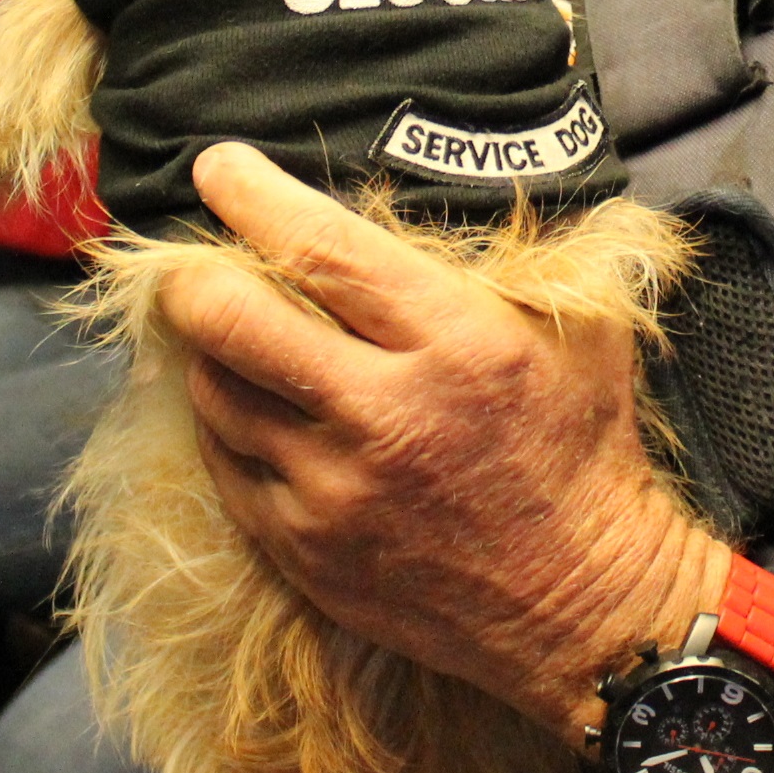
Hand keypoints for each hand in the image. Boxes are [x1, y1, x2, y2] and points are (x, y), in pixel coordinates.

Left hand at [159, 144, 730, 744]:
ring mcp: (335, 492)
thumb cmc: (586, 450)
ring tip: (219, 329)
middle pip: (235, 322)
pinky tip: (243, 403)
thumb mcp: (582, 333)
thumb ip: (522, 262)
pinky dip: (224, 422)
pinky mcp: (306, 552)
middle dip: (192, 275)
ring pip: (216, 394)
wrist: (584, 606)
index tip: (218, 166)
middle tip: (187, 258)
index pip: (324, 251)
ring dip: (205, 351)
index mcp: (457, 343)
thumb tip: (455, 194)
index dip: (254, 199)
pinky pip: (226, 466)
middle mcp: (385, 415)